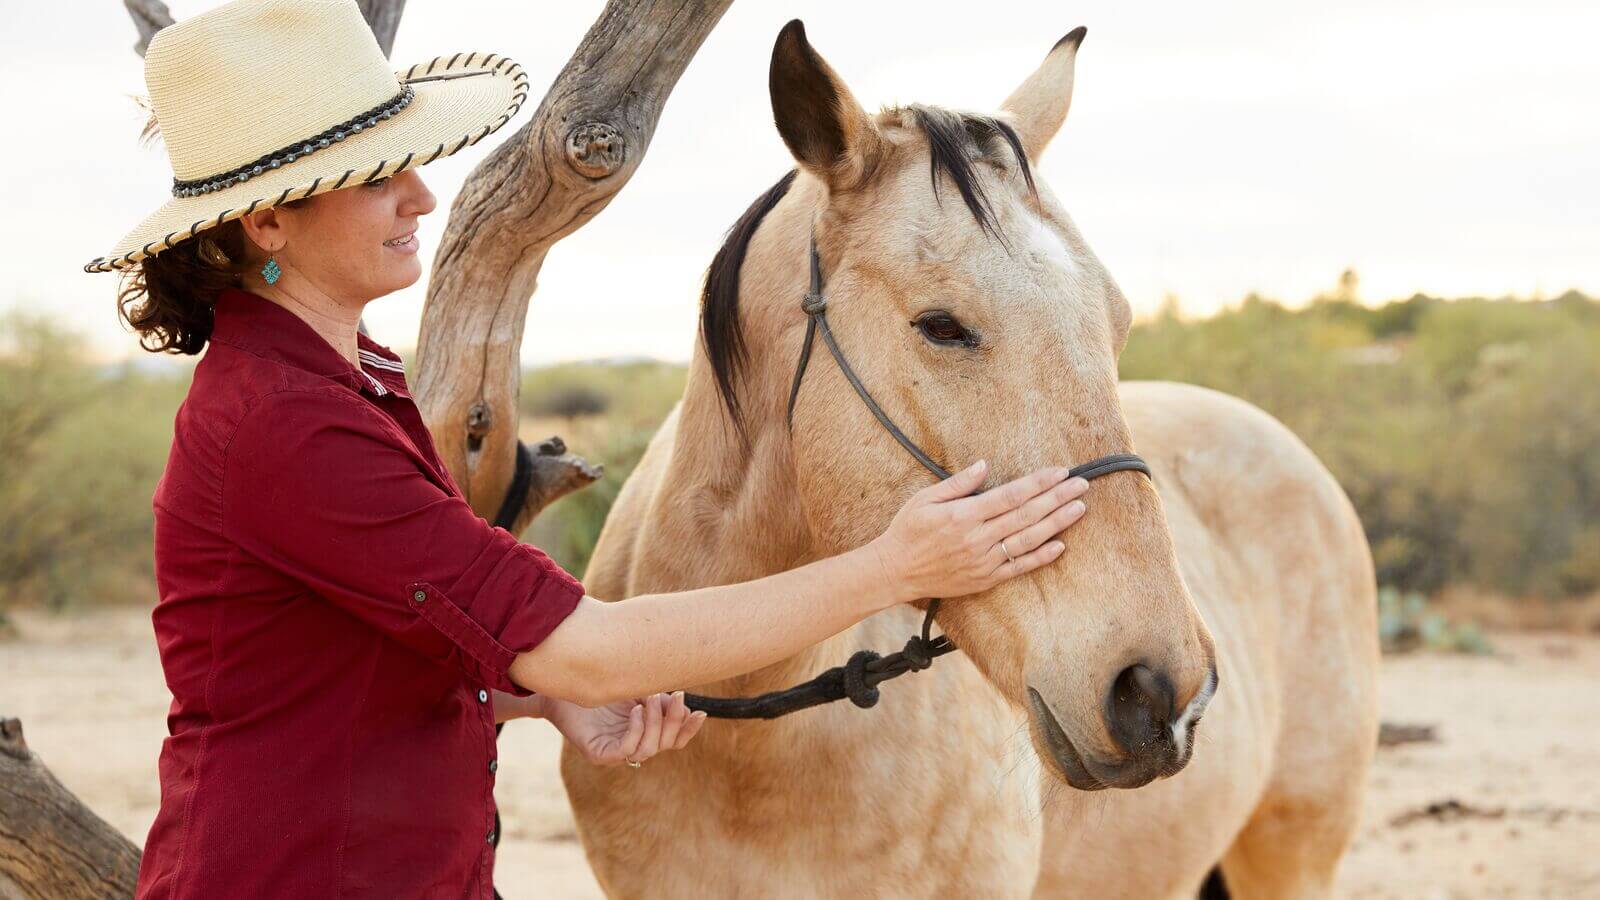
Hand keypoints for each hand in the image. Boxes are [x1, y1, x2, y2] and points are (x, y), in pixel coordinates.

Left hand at [546, 690, 707, 766]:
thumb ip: (660, 700)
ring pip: (648, 750)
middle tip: (676, 696)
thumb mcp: (638, 689)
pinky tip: (634, 711)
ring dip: (655, 723)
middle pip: (665, 745)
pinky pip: (625, 751)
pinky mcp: (598, 754)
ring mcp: (614, 751)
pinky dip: (635, 732)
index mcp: (643, 731)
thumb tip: (687, 706)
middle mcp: (632, 744)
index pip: (673, 740)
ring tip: (648, 699)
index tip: (701, 713)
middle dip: (674, 721)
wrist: (562, 683)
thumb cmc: (599, 684)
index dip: (688, 730)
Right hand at [870, 460, 1088, 602]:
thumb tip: (985, 465)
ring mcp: (984, 561)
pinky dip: (1041, 557)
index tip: (1060, 472)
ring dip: (1057, 523)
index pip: (1011, 495)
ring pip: (1028, 540)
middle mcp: (978, 538)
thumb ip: (958, 483)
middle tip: (1082, 485)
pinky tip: (1060, 545)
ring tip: (1079, 508)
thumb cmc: (908, 531)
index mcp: (964, 515)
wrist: (894, 572)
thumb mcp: (925, 498)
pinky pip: (1019, 567)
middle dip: (1057, 498)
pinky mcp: (985, 579)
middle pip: (1026, 515)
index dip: (1038, 482)